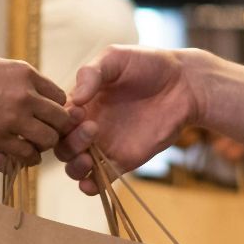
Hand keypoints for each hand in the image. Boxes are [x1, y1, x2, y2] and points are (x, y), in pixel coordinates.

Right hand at [0, 56, 75, 169]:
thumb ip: (18, 80)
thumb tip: (35, 94)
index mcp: (25, 73)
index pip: (59, 96)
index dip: (54, 110)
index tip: (45, 117)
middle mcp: (24, 93)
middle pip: (61, 118)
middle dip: (55, 129)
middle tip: (44, 134)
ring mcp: (13, 116)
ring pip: (49, 138)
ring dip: (43, 145)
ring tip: (33, 146)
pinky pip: (27, 153)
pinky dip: (29, 158)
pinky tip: (23, 157)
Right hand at [56, 46, 201, 193]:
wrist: (185, 83)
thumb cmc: (149, 64)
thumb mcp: (115, 57)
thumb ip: (91, 73)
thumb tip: (75, 100)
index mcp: (84, 103)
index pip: (59, 120)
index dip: (62, 120)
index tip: (79, 112)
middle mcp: (91, 125)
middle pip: (63, 146)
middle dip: (69, 143)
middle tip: (92, 128)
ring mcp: (106, 145)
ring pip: (76, 166)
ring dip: (75, 167)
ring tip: (88, 157)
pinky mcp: (124, 161)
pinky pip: (101, 180)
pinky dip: (91, 186)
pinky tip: (92, 181)